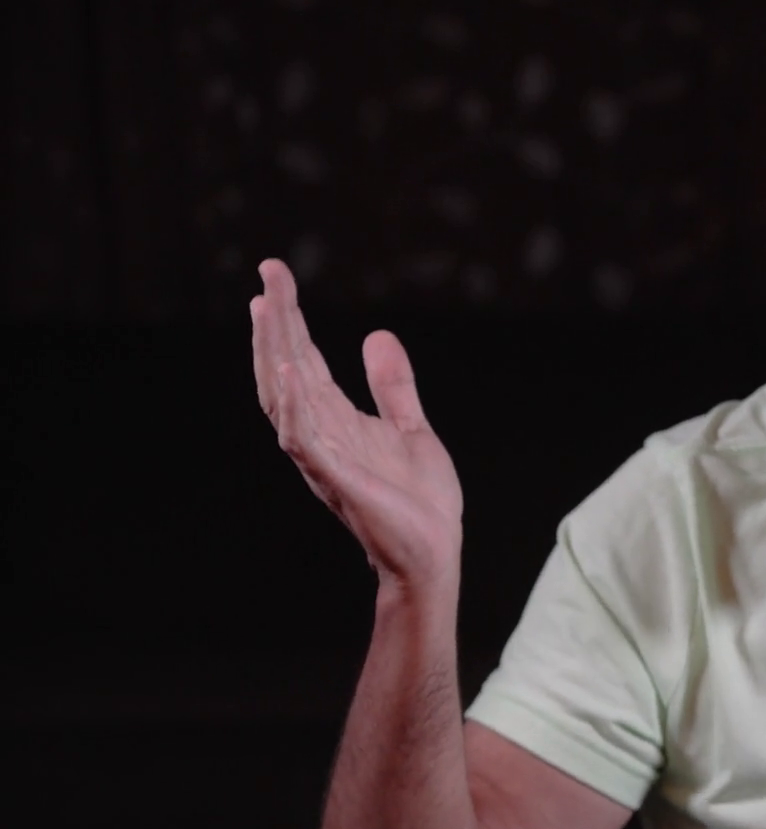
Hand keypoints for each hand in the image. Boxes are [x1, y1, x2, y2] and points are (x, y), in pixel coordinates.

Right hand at [250, 259, 462, 586]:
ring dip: (275, 353)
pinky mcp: (339, 480)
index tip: (274, 277)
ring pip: (285, 398)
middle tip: (267, 275)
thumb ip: (392, 387)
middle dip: (275, 323)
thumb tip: (377, 336)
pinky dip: (295, 407)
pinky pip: (306, 440)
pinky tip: (290, 374)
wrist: (434, 553)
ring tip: (267, 309)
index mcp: (335, 420)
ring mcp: (324, 457)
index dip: (288, 320)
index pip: (302, 360)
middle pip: (285, 369)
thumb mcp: (410, 428)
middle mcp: (319, 434)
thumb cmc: (419, 501)